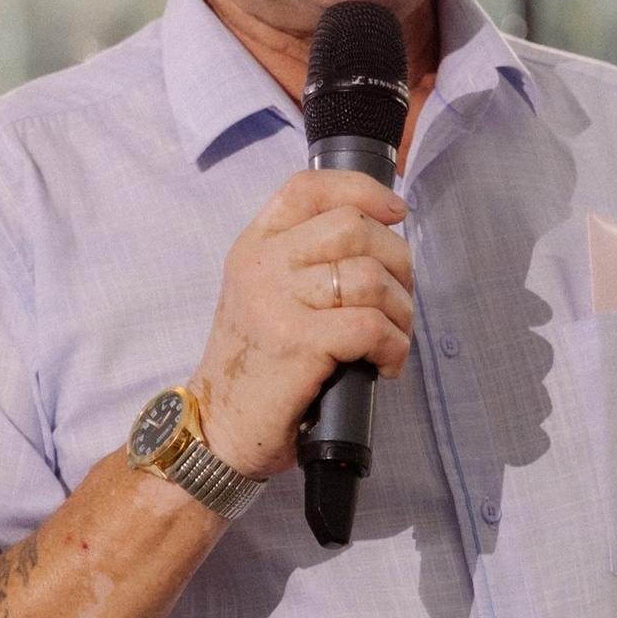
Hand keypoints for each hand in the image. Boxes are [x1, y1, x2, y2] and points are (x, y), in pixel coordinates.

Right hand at [192, 168, 412, 478]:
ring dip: (400, 312)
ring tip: (391, 341)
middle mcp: (260, 265)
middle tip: (398, 302)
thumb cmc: (255, 369)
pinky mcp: (295, 342)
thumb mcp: (264, 298)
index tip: (395, 213)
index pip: (309, 188)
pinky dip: (393, 347)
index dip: (363, 190)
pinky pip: (370, 325)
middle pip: (354, 228)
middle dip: (397, 263)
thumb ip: (304, 263)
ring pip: (370, 277)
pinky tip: (384, 365)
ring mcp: (275, 301)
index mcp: (254, 247)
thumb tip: (380, 241)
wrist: (216, 429)